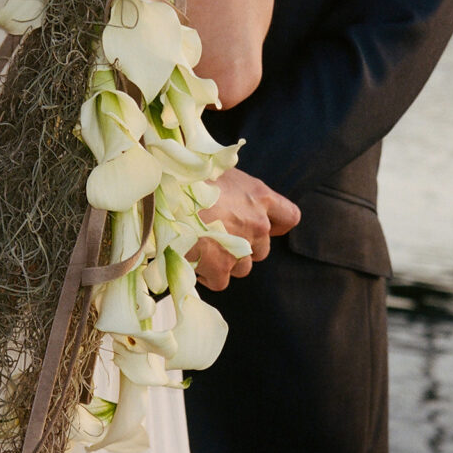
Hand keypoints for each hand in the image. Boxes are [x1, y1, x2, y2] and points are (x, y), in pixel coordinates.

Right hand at [187, 168, 300, 291]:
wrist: (163, 199)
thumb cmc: (189, 179)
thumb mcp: (220, 172)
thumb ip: (237, 189)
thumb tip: (233, 194)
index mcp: (260, 197)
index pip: (289, 217)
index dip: (277, 224)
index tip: (263, 224)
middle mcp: (257, 224)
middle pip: (262, 247)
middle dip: (244, 246)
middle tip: (218, 235)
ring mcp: (241, 249)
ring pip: (242, 266)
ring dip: (226, 261)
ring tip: (201, 245)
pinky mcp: (221, 269)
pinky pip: (220, 280)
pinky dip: (207, 274)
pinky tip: (191, 258)